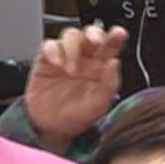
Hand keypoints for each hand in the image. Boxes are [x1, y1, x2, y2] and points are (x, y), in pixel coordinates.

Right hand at [23, 24, 127, 146]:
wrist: (52, 129)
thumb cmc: (77, 116)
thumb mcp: (98, 106)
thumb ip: (109, 85)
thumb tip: (114, 62)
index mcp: (101, 66)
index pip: (111, 45)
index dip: (115, 36)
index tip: (118, 34)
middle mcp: (84, 58)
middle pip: (90, 34)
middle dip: (93, 34)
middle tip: (95, 43)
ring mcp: (65, 57)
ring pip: (70, 35)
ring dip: (73, 47)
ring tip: (71, 70)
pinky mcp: (46, 61)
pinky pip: (49, 46)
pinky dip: (53, 51)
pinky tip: (56, 63)